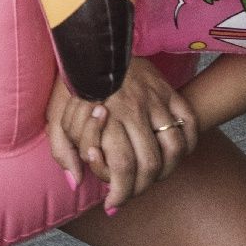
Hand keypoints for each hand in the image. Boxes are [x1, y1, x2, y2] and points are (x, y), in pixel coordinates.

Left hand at [48, 59, 197, 212]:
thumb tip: (76, 183)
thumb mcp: (56, 115)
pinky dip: (189, 144)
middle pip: (151, 163)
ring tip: (153, 178)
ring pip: (175, 146)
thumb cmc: (75, 82)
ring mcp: (156, 98)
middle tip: (131, 195)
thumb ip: (62, 150)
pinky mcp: (168, 90)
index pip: (122, 166)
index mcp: (107, 115)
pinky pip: (189, 122)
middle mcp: (135, 108)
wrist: (94, 41)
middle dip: (142, 189)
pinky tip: (176, 155)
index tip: (112, 204)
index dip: (120, 192)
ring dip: (168, 170)